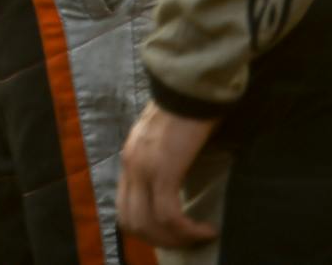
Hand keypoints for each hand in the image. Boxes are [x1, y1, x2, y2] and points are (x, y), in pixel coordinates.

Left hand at [118, 101, 220, 248]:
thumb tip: (173, 188)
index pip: (124, 209)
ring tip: (198, 237)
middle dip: (160, 240)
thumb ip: (160, 162)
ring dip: (175, 239)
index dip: (147, 230)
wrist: (189, 90)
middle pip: (132, 223)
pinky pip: (170, 215)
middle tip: (186, 241)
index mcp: (130, 160)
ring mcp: (144, 169)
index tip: (174, 233)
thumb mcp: (163, 141)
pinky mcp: (164, 170)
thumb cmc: (184, 113)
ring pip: (149, 224)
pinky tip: (207, 229)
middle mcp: (130, 167)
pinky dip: (189, 230)